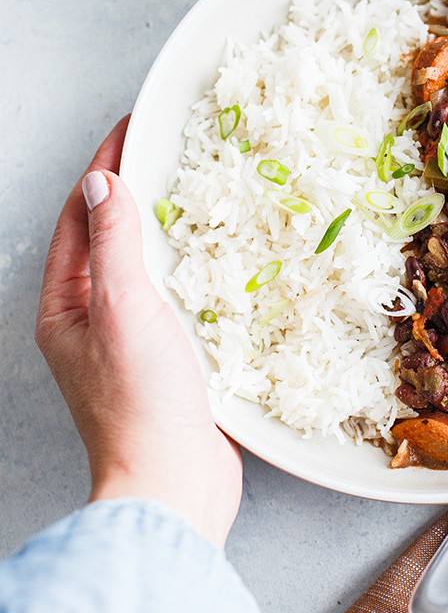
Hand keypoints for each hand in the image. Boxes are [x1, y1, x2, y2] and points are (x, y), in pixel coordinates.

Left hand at [36, 118, 241, 547]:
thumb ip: (113, 244)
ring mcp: (129, 341)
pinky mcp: (167, 359)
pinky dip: (189, 266)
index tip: (131, 129)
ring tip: (192, 188)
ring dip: (162, 227)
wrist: (174, 484)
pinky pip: (173, 296)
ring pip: (142, 266)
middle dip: (132, 192)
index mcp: (66, 308)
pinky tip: (216, 253)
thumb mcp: (123, 309)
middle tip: (165, 150)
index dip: (103, 170)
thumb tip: (101, 183)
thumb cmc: (141, 403)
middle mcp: (91, 322)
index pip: (79, 220)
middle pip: (108, 239)